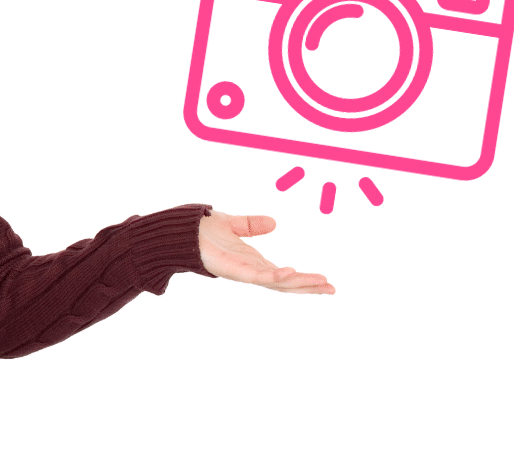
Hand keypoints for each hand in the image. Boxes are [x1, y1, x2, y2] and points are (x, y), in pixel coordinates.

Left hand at [198, 212, 334, 294]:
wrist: (180, 232)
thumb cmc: (201, 231)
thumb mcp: (234, 224)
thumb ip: (252, 225)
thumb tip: (274, 222)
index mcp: (254, 262)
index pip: (285, 275)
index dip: (305, 279)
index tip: (326, 282)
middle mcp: (251, 270)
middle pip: (286, 283)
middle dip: (309, 287)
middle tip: (333, 290)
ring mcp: (243, 272)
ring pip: (277, 283)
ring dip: (300, 283)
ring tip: (322, 284)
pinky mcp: (233, 270)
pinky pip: (258, 275)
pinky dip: (275, 275)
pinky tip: (290, 271)